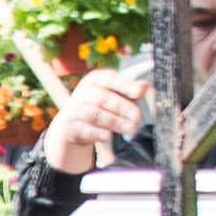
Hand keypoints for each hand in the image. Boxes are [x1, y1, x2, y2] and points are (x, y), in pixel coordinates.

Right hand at [40, 67, 159, 170]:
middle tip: (138, 117)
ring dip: (115, 122)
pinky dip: (98, 133)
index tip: (140, 92)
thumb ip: (129, 90)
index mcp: (96, 79)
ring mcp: (75, 109)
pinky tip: (109, 137)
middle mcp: (83, 92)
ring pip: (95, 115)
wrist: (71, 123)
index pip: (110, 79)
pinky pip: (85, 130)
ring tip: (131, 129)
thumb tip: (145, 86)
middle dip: (123, 108)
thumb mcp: (112, 94)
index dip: (126, 85)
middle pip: (103, 98)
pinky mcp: (70, 126)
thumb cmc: (99, 105)